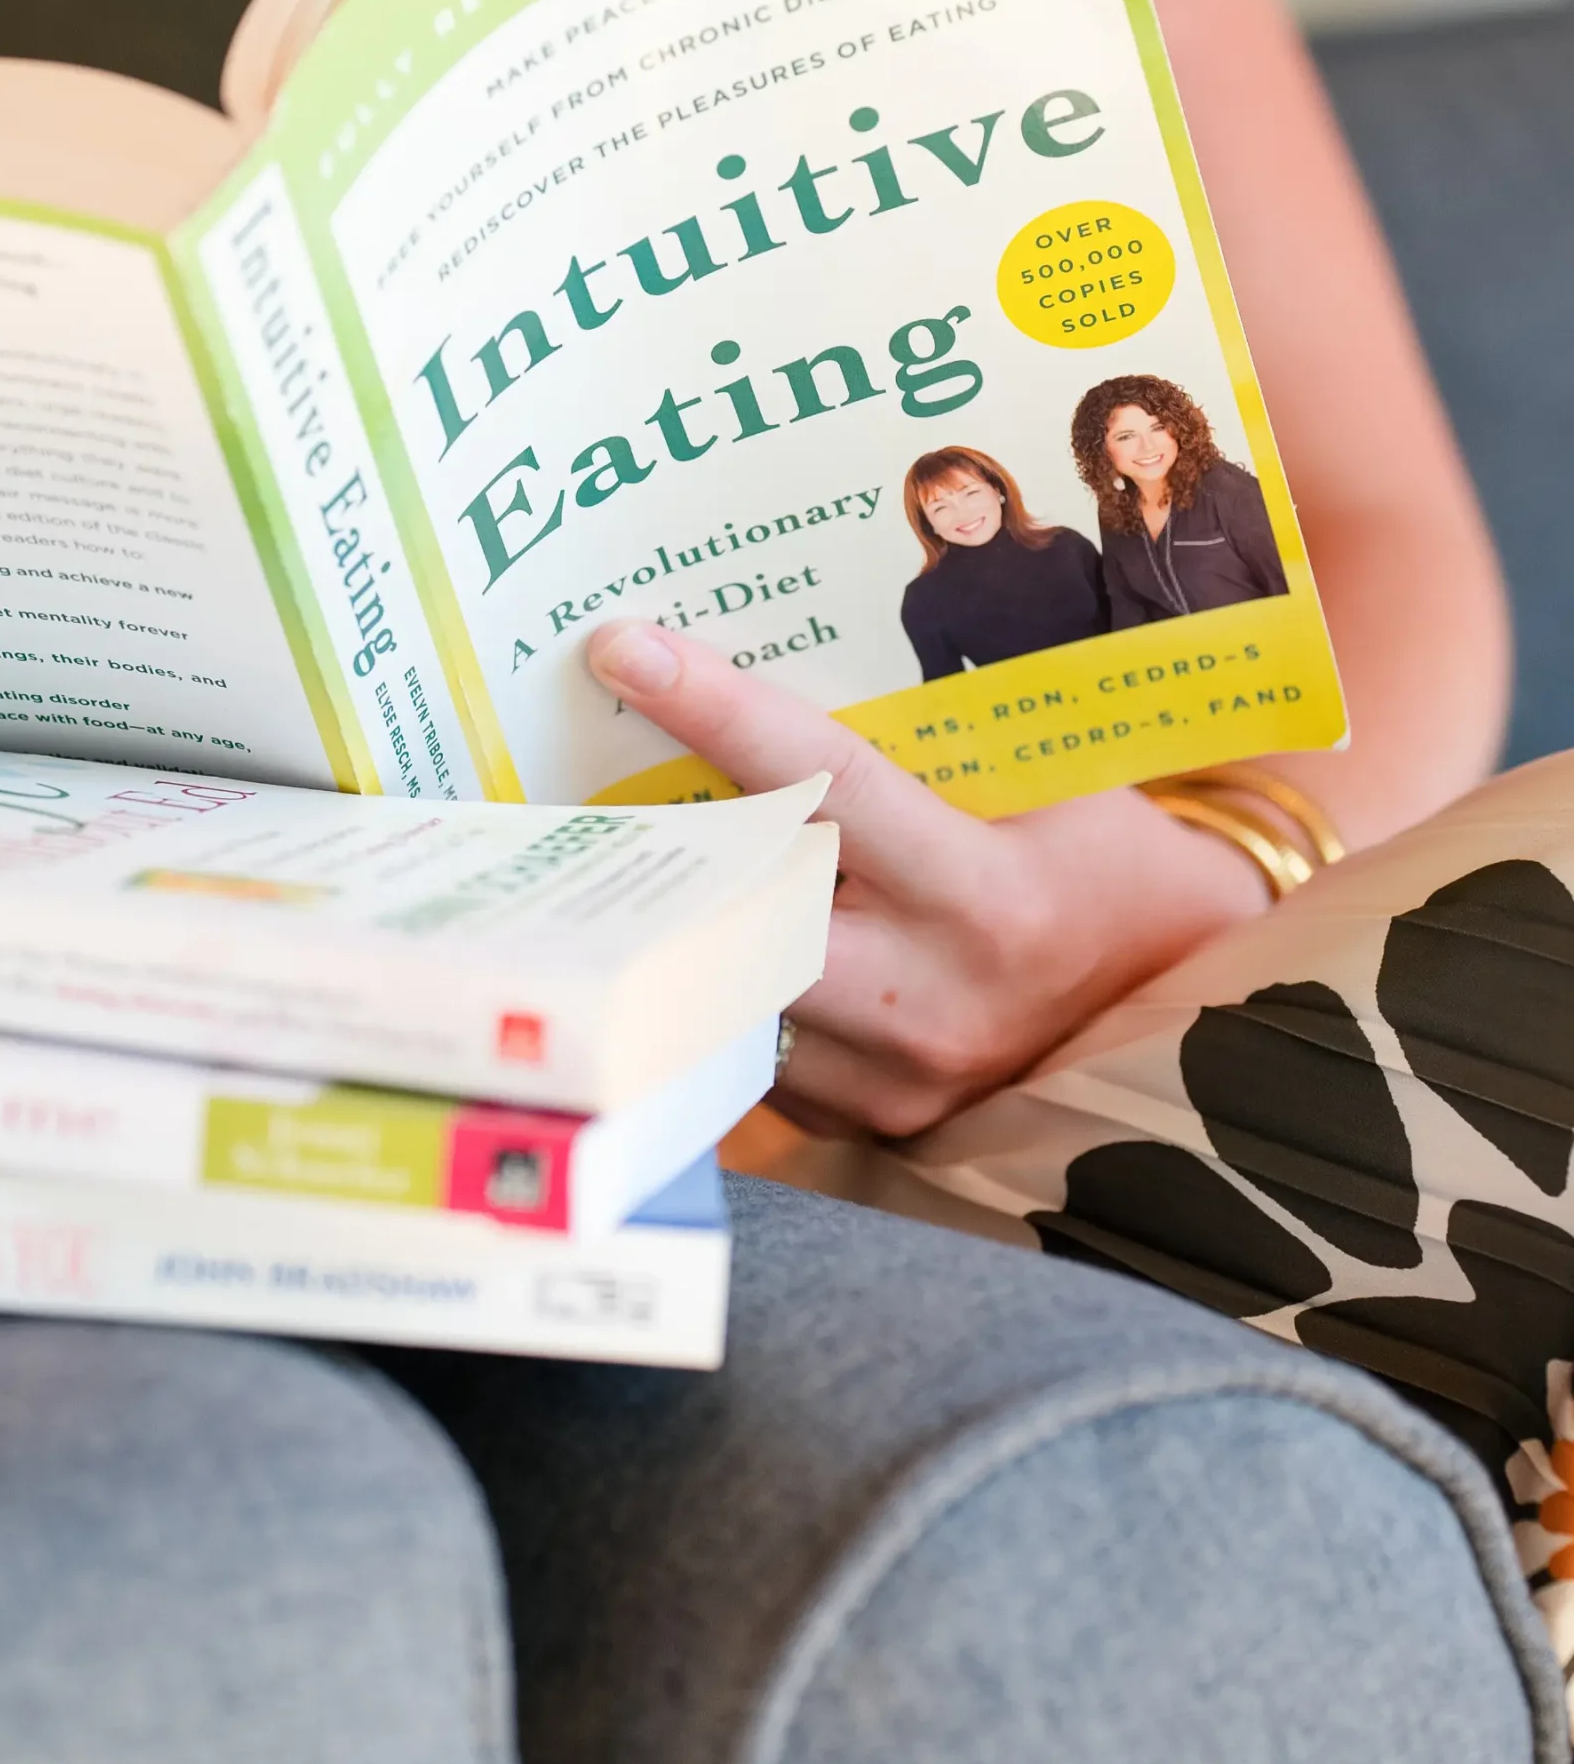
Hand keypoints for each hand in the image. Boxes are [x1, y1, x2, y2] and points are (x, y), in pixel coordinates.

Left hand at [589, 622, 1271, 1137]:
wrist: (1188, 1005)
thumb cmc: (1115, 865)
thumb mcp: (1057, 786)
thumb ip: (936, 743)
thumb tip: (788, 637)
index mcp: (987, 900)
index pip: (824, 788)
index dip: (718, 712)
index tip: (627, 650)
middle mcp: (931, 1002)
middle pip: (737, 904)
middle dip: (657, 837)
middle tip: (574, 763)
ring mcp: (892, 1080)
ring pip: (730, 980)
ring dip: (679, 911)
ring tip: (621, 837)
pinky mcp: (863, 1125)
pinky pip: (757, 1041)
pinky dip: (723, 976)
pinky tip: (695, 921)